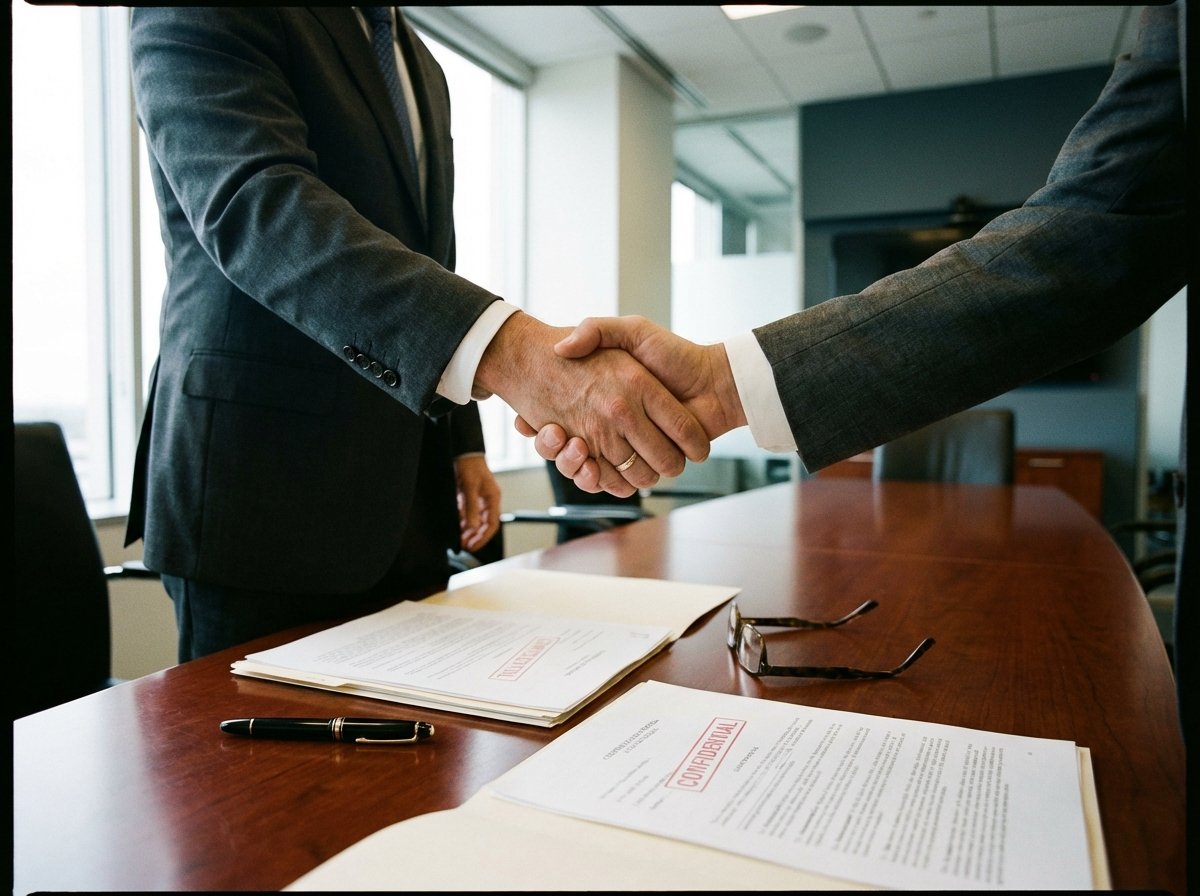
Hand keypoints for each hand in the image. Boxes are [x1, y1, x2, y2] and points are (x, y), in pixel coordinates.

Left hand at [454, 454, 500, 552]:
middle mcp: (487, 501)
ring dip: (468, 531)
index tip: (472, 546)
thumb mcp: (469, 487)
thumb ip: (470, 508)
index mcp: (493, 499)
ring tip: (459, 539)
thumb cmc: (470, 465)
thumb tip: (472, 527)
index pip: (491, 524)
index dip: (483, 538)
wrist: (463, 452)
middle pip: (484, 525)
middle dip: (475, 537)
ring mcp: (478, 499)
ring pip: (475, 520)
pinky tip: (457, 527)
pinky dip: (463, 522)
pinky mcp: (469, 497)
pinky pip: (468, 514)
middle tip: (464, 546)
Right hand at [514, 316, 744, 491]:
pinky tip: (589, 467)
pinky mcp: (641, 463)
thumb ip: (597, 330)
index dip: (541, 424)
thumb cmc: (675, 354)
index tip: (528, 421)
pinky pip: (609, 481)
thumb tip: (562, 347)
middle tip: (549, 434)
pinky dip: (595, 480)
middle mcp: (612, 423)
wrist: (715, 384)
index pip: (559, 415)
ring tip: (570, 446)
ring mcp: (625, 444)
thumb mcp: (632, 331)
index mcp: (605, 397)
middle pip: (566, 446)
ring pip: (583, 466)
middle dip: (553, 446)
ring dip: (571, 464)